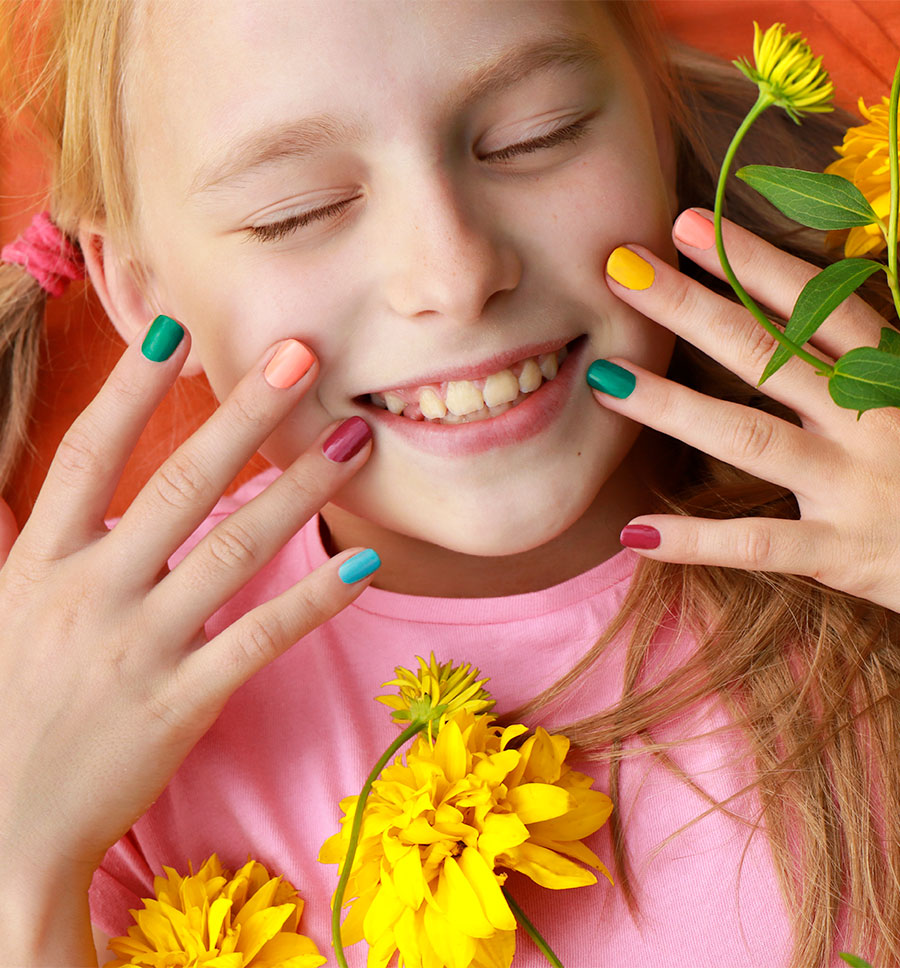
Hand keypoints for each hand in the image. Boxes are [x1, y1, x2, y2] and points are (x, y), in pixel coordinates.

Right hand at [0, 321, 374, 896]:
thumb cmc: (6, 712)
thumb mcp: (7, 614)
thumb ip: (48, 546)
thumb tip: (89, 487)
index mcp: (39, 565)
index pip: (87, 456)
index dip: (127, 388)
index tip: (172, 328)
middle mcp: (91, 595)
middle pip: (179, 486)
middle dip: (242, 416)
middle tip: (300, 356)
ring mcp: (139, 649)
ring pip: (233, 551)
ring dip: (299, 490)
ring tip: (351, 444)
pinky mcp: (181, 704)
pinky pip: (259, 637)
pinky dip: (311, 598)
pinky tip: (360, 564)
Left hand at [590, 209, 899, 613]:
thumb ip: (856, 358)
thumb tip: (794, 309)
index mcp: (888, 373)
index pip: (814, 304)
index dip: (750, 262)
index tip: (687, 225)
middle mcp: (870, 419)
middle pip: (768, 354)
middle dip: (691, 308)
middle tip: (622, 270)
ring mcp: (855, 485)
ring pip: (750, 437)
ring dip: (672, 407)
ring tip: (604, 380)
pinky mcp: (844, 552)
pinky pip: (759, 543)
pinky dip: (697, 540)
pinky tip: (635, 531)